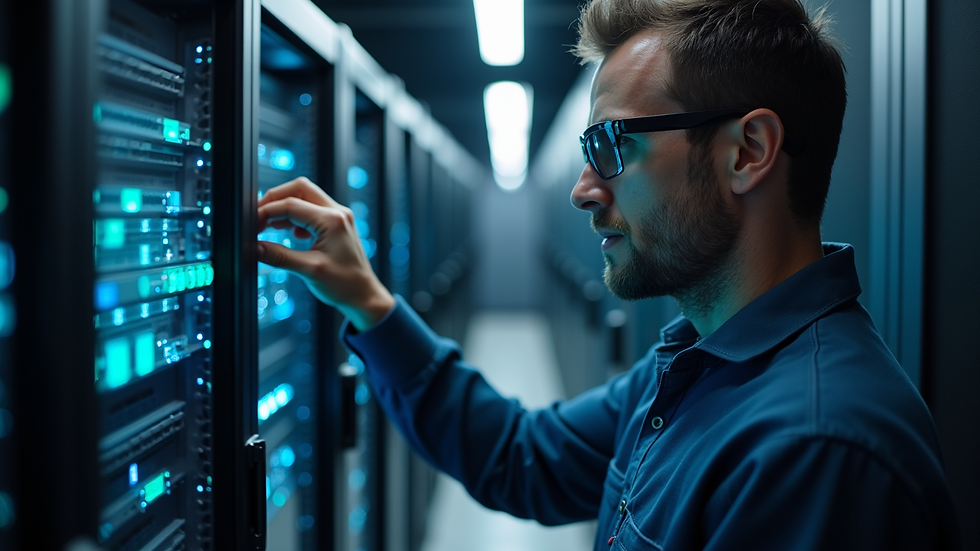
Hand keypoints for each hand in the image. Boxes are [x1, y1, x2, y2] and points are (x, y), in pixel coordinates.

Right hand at [256, 177, 394, 331]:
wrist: (364, 296)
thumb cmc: (344, 285)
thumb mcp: (308, 270)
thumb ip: (279, 256)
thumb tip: (255, 247)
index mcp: (332, 220)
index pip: (291, 204)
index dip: (267, 211)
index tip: (252, 223)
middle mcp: (337, 212)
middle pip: (299, 189)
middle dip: (275, 199)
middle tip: (257, 216)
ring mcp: (339, 216)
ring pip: (305, 196)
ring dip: (284, 207)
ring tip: (267, 225)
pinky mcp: (337, 224)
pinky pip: (312, 209)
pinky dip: (295, 216)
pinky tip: (286, 231)